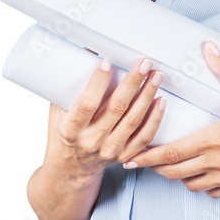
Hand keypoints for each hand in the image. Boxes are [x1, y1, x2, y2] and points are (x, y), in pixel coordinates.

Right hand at [50, 56, 167, 178]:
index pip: (86, 105)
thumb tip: (84, 51)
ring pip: (133, 121)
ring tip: (156, 76)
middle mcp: (91, 141)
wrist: (70, 168)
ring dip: (147, 96)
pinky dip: (155, 119)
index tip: (107, 62)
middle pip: (116, 109)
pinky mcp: (124, 156)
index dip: (97, 83)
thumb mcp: (58, 112)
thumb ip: (68, 87)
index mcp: (70, 130)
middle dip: (133, 83)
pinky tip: (161, 101)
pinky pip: (144, 137)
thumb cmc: (63, 133)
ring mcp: (110, 150)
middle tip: (144, 63)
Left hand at [122, 40, 219, 197]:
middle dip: (158, 169)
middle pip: (175, 173)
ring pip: (192, 184)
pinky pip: (212, 192)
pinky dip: (203, 185)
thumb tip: (209, 47)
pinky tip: (203, 175)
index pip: (171, 154)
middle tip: (148, 162)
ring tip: (175, 166)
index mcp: (213, 140)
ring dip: (180, 177)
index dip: (148, 158)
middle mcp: (217, 162)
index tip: (132, 158)